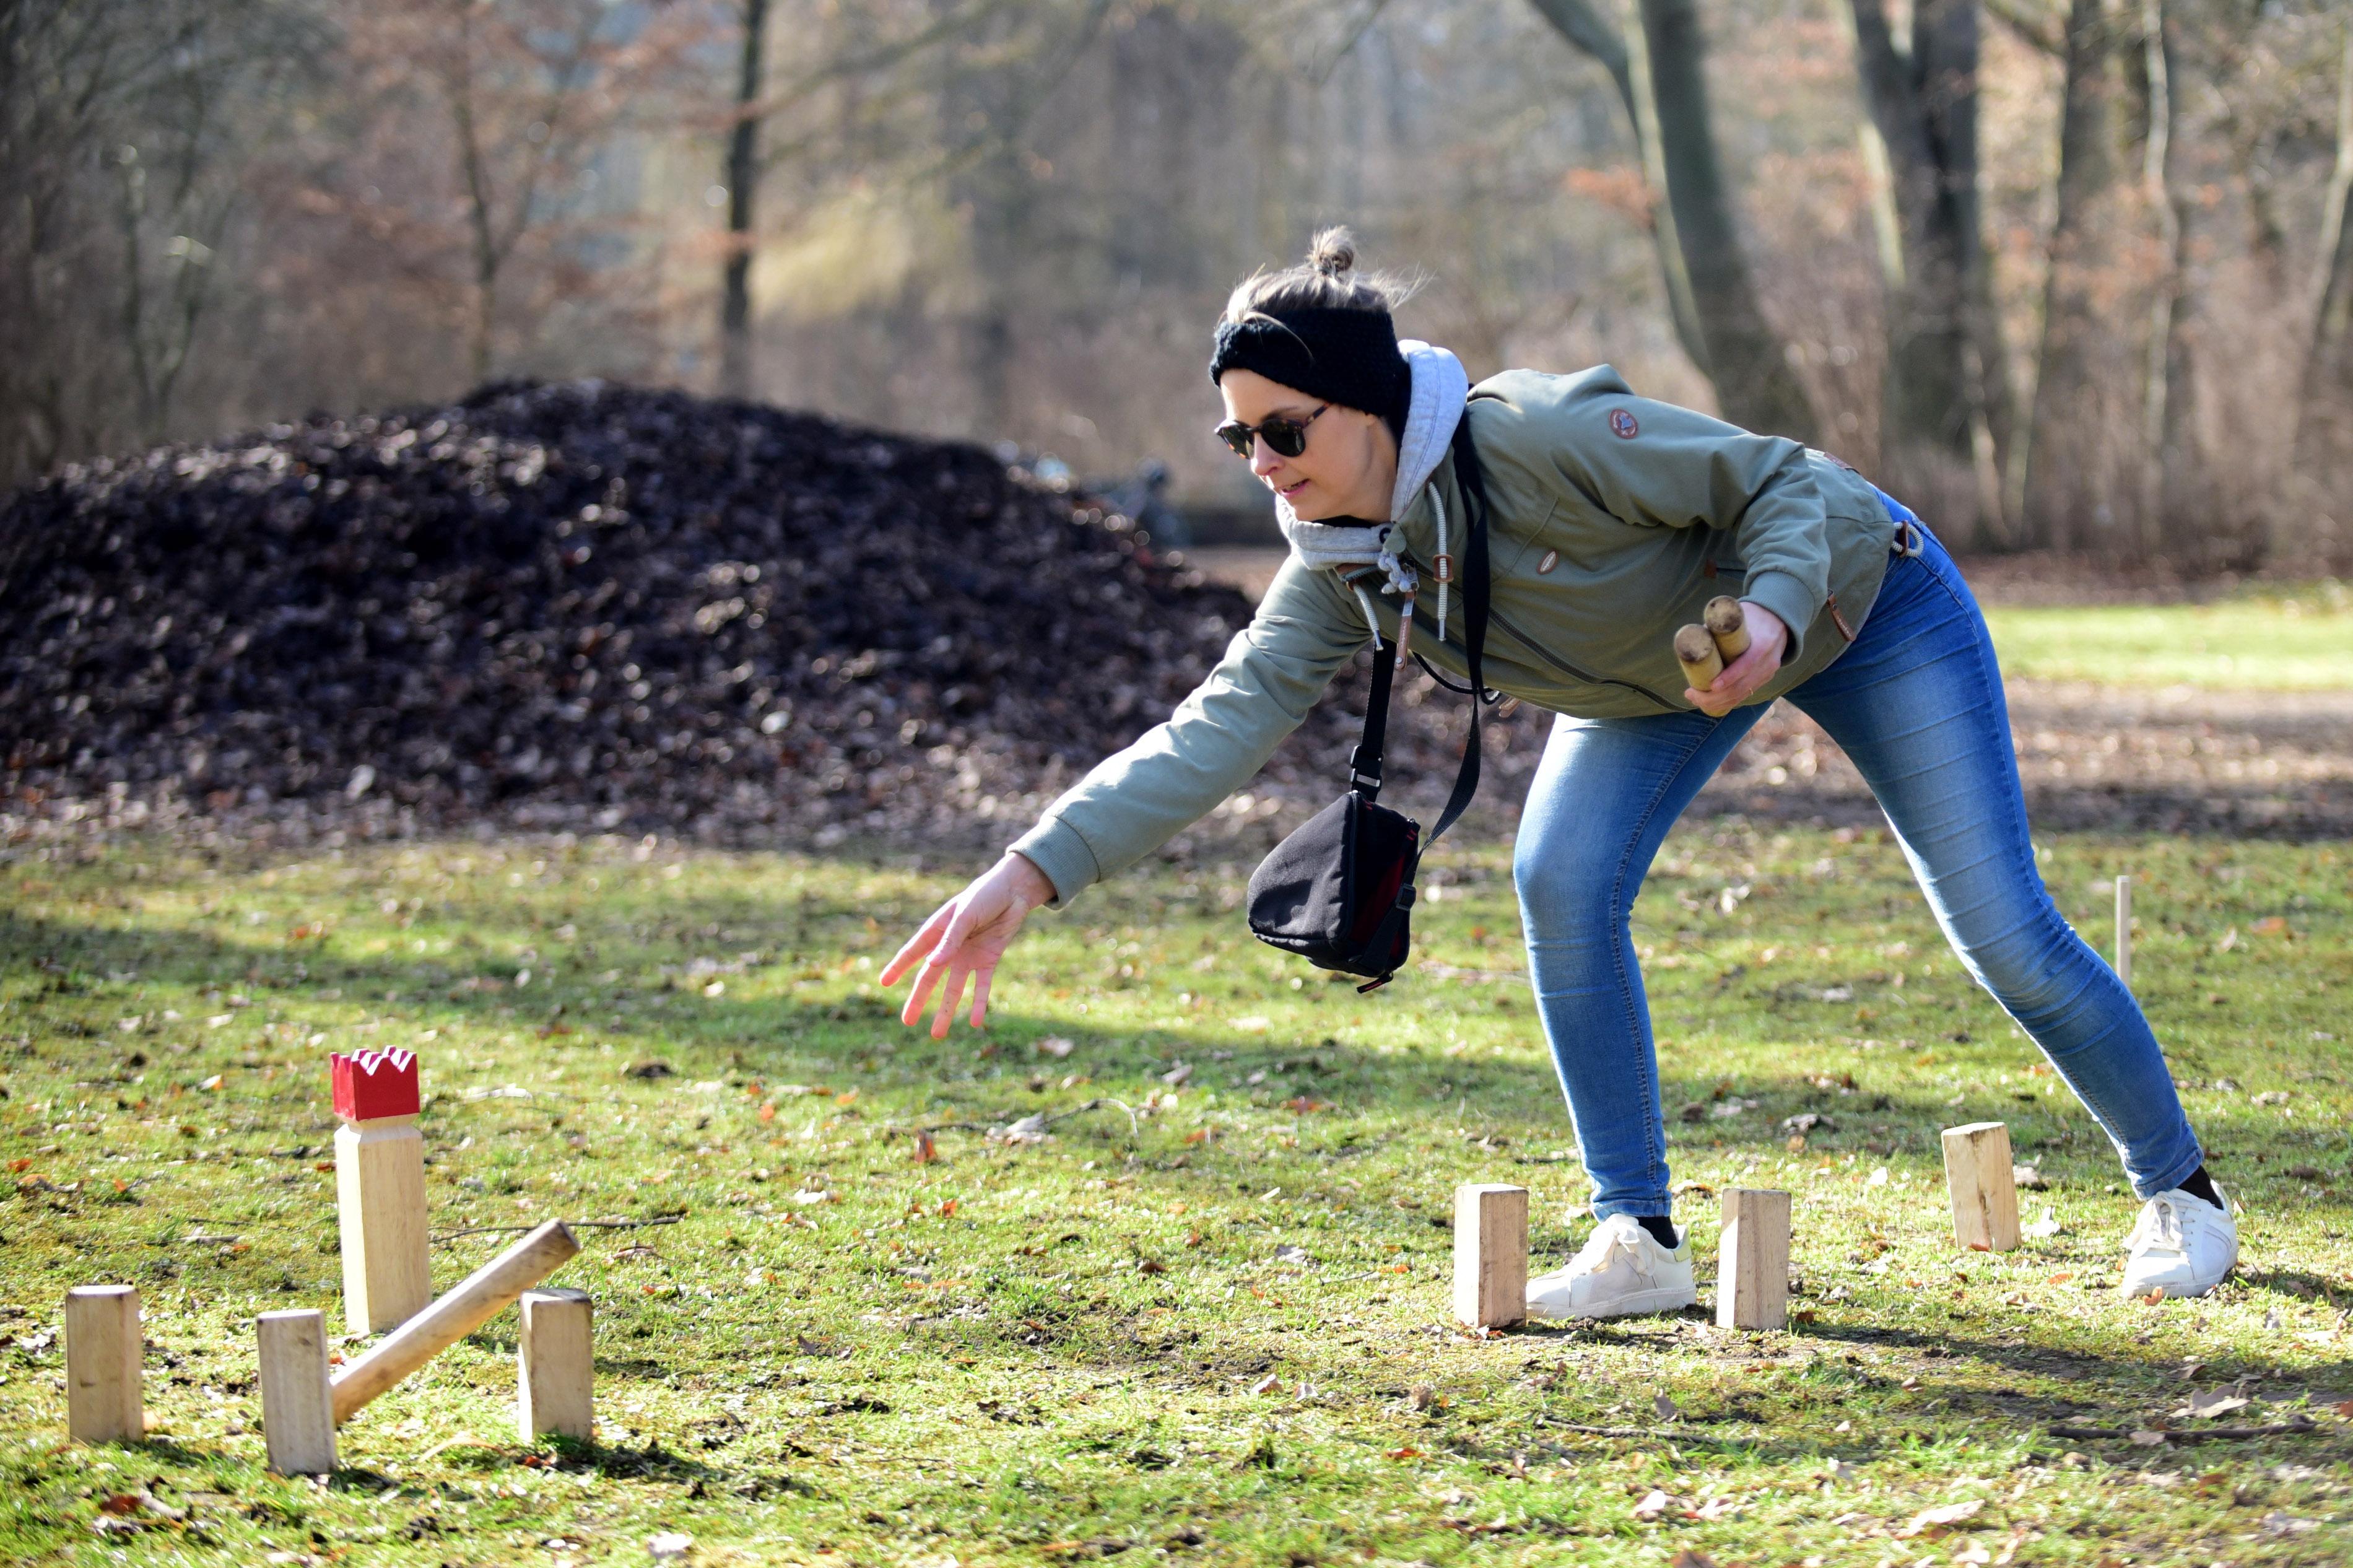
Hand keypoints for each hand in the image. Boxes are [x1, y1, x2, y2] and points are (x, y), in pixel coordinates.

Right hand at [879, 852, 1055, 1038]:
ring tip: (937, 1035)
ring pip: (953, 989)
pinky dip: (978, 1003)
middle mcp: (949, 947)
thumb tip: (932, 965)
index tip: (883, 983)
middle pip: (930, 978)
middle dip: (918, 1000)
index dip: (898, 967)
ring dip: (946, 1011)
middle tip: (906, 1022)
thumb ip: (950, 940)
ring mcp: (968, 956)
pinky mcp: (988, 961)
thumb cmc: (985, 895)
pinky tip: (974, 1022)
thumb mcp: (965, 915)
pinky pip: (981, 986)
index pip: (912, 953)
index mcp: (937, 930)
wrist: (1015, 891)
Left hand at [1684, 600, 1788, 716]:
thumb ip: (1717, 628)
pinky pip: (1745, 694)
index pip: (1747, 665)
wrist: (1779, 619)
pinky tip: (1710, 703)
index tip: (1711, 685)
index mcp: (1762, 644)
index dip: (1729, 678)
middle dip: (1715, 697)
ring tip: (1695, 699)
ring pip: (1742, 695)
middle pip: (1742, 687)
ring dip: (1718, 702)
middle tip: (1691, 695)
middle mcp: (1768, 662)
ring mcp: (1767, 673)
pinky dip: (1727, 701)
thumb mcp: (1738, 616)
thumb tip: (1691, 642)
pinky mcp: (1764, 678)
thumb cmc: (1753, 615)